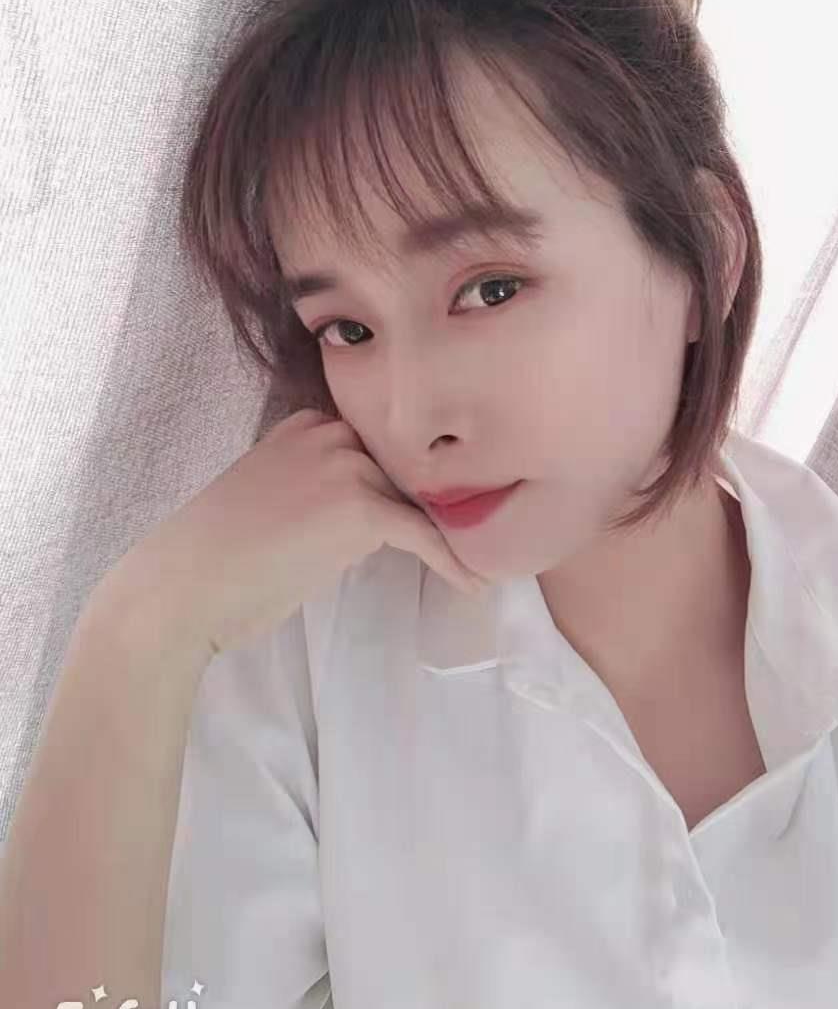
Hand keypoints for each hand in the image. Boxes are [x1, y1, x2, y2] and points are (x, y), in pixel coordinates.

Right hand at [94, 408, 488, 655]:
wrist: (180, 587)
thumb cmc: (218, 558)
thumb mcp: (270, 496)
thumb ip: (319, 485)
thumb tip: (377, 514)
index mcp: (306, 422)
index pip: (384, 443)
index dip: (419, 476)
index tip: (455, 499)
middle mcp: (329, 430)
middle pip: (409, 465)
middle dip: (444, 498)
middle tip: (484, 527)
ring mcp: (345, 463)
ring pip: (421, 498)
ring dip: (456, 530)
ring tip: (487, 556)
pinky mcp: (359, 507)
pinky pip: (425, 535)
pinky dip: (454, 562)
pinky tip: (474, 584)